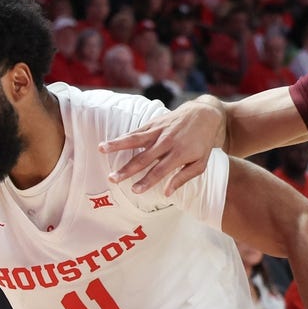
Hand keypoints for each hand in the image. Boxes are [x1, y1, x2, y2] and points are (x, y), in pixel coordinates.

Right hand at [98, 99, 223, 195]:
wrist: (206, 115)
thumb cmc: (202, 143)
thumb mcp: (200, 164)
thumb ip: (183, 178)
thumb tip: (167, 193)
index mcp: (179, 154)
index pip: (159, 170)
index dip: (146, 181)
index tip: (134, 190)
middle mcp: (167, 142)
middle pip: (143, 158)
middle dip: (127, 169)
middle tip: (112, 178)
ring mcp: (159, 130)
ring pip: (135, 139)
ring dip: (117, 145)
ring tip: (101, 149)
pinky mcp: (155, 122)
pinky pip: (137, 131)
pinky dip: (124, 136)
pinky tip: (110, 142)